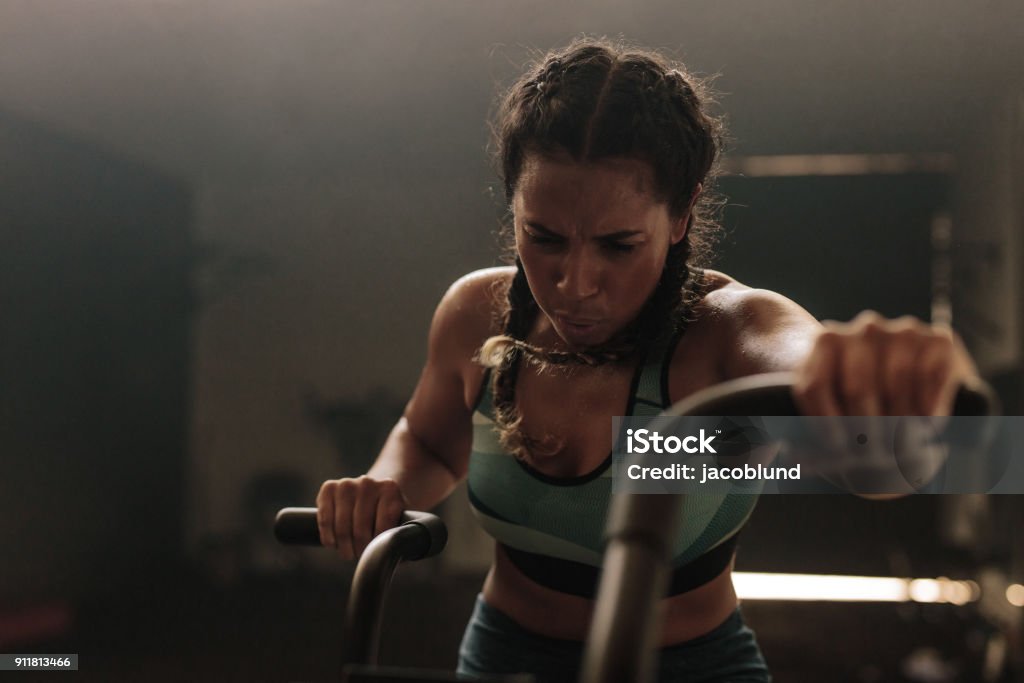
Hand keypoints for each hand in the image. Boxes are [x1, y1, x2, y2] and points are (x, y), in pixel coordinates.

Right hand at [315, 476, 407, 559]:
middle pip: (360, 528)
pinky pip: (325, 519)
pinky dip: (328, 536)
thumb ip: (402, 536)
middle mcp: (368, 483)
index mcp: (390, 489)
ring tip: (348, 553)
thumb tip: (393, 555)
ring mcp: (347, 483)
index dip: (378, 545)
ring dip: (343, 546)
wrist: (370, 493)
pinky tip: (333, 543)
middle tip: (359, 556)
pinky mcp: (329, 487)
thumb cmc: (386, 514)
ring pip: (342, 526)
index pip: (383, 525)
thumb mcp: (400, 520)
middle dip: (359, 549)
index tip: (375, 553)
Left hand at [790, 311, 979, 495]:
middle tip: (872, 459)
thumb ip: (806, 435)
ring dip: (899, 428)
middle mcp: (864, 329)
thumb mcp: (830, 409)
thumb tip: (792, 460)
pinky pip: (931, 381)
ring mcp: (902, 331)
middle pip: (856, 389)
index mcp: (827, 341)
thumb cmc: (857, 400)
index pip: (815, 386)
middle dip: (864, 433)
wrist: (908, 372)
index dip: (824, 424)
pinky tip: (927, 427)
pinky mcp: (939, 340)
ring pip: (895, 387)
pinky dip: (929, 411)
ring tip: (901, 450)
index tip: (836, 449)